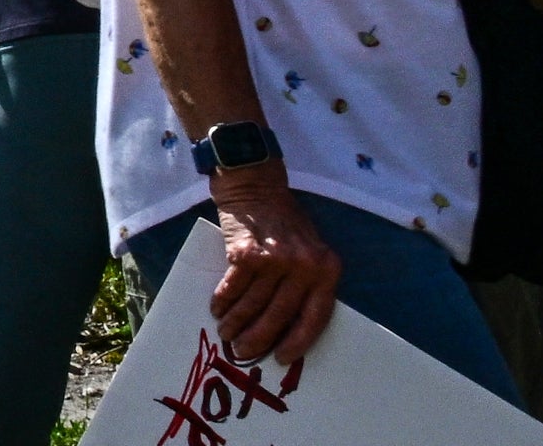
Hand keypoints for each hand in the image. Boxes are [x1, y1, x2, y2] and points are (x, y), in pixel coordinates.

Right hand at [203, 168, 341, 366]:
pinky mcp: (246, 254)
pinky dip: (223, 302)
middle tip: (244, 352)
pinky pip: (233, 288)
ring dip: (236, 324)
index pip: (315, 317)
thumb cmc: (285, 220)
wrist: (255, 185)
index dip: (297, 341)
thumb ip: (305, 282)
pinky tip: (217, 310)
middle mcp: (303, 267)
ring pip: (253, 305)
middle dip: (259, 338)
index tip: (281, 357)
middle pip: (280, 315)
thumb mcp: (309, 250)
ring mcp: (274, 260)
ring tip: (226, 334)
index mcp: (326, 269)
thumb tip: (285, 325)